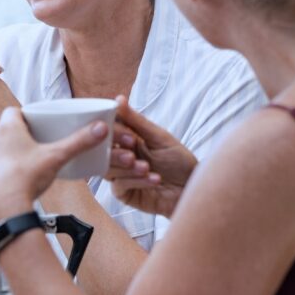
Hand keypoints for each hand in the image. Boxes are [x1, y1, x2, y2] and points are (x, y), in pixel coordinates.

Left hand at [0, 107, 107, 223]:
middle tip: (37, 144)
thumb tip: (100, 128)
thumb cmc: (27, 177)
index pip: (13, 112)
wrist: (4, 208)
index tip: (38, 123)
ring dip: (9, 153)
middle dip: (20, 135)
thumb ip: (79, 142)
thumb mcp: (57, 157)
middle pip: (6, 131)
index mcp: (7, 128)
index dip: (26, 116)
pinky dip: (1, 172)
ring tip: (27, 164)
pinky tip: (15, 181)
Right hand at [105, 95, 194, 217]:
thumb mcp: (160, 138)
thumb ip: (137, 121)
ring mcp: (121, 175)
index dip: (112, 131)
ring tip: (147, 167)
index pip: (108, 130)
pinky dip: (136, 181)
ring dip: (128, 168)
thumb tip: (118, 100)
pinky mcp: (125, 194)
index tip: (127, 135)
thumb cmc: (179, 161)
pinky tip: (155, 179)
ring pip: (108, 169)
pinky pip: (119, 186)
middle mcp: (120, 156)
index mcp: (126, 139)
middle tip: (132, 153)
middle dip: (116, 152)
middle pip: (102, 152)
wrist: (192, 188)